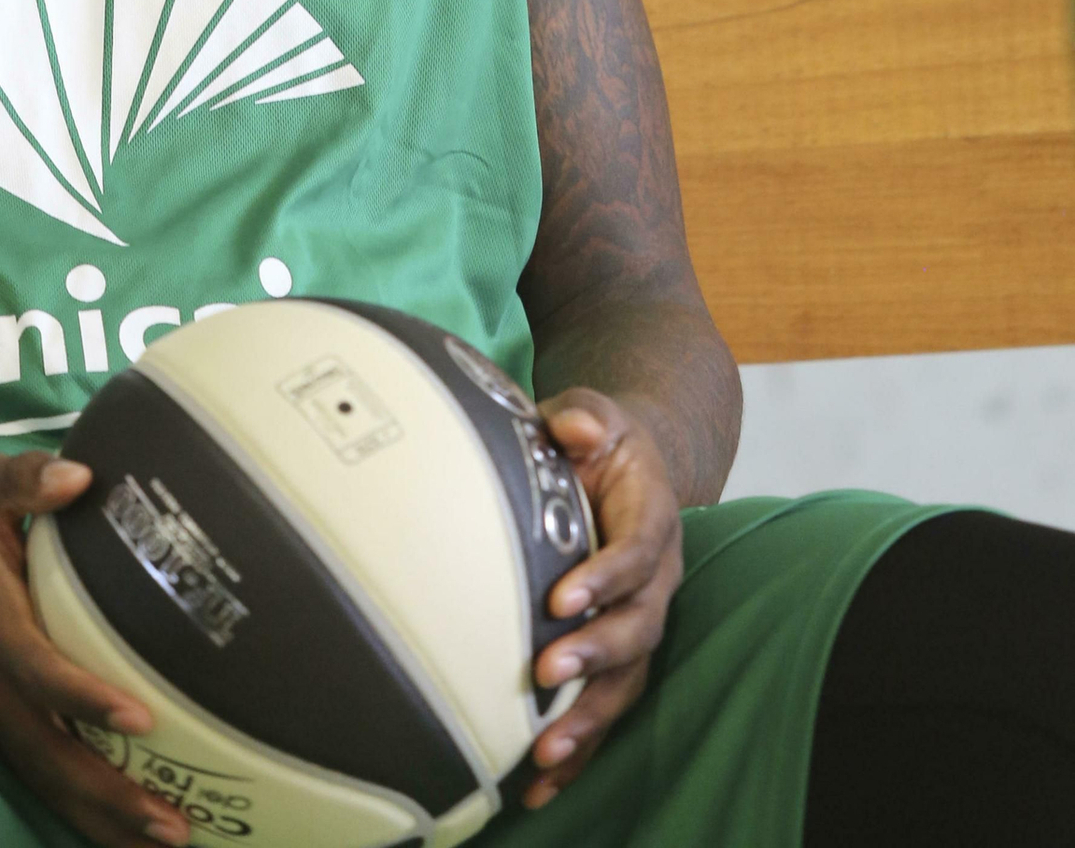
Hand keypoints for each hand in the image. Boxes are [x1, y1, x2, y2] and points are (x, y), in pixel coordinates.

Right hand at [0, 445, 189, 847]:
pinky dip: (70, 795)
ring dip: (93, 811)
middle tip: (173, 828)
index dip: (83, 695)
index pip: (33, 665)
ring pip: (34, 768)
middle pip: (41, 750)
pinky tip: (113, 816)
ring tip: (159, 840)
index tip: (142, 719)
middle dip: (103, 795)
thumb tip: (80, 476)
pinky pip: (27, 757)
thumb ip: (25, 480)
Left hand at [522, 391, 682, 809]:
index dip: (605, 577)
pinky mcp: (619, 652)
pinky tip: (541, 785)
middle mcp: (657, 579)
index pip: (638, 551)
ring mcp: (642, 619)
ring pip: (629, 679)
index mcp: (653, 519)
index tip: (559, 598)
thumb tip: (572, 426)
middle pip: (640, 628)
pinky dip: (580, 748)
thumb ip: (583, 415)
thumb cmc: (599, 440)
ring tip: (545, 755)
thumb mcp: (594, 413)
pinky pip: (608, 704)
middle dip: (596, 656)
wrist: (626, 465)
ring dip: (591, 720)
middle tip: (546, 675)